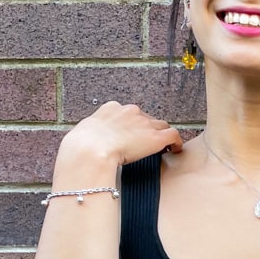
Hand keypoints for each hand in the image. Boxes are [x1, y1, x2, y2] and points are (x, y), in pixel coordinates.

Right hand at [64, 100, 183, 166]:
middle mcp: (130, 111)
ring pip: (161, 125)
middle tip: (147, 143)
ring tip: (165, 146)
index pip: (128, 114)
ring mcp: (144, 123)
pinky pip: (173, 135)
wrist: (91, 148)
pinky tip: (176, 150)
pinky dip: (177, 142)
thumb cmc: (82, 145)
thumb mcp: (83, 133)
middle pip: (146, 118)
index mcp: (112, 108)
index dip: (132, 125)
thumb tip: (84, 143)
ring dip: (162, 135)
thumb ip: (91, 134)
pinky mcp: (155, 137)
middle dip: (148, 129)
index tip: (131, 135)